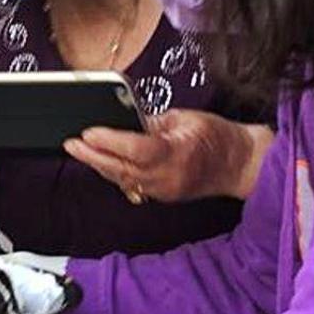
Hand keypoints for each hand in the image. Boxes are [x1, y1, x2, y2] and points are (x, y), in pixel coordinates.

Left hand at [63, 109, 272, 201]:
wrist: (242, 165)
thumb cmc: (219, 137)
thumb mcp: (186, 117)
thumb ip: (152, 121)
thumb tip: (123, 118)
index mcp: (178, 152)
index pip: (136, 148)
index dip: (109, 141)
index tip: (88, 132)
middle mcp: (169, 176)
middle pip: (123, 168)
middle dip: (92, 156)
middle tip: (70, 144)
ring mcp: (165, 190)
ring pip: (123, 179)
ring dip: (99, 165)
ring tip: (78, 151)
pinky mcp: (162, 196)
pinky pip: (131, 185)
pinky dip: (114, 173)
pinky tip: (100, 162)